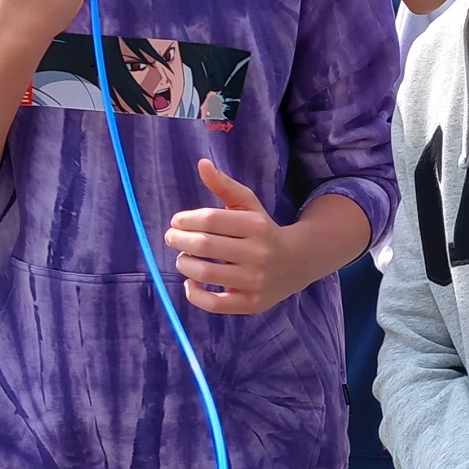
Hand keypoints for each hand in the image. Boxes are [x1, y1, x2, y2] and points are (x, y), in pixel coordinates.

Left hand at [167, 159, 299, 313]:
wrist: (297, 262)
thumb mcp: (248, 205)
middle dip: (179, 240)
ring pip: (205, 274)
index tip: (177, 222)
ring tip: (183, 260)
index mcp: (256, 225)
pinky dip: (195, 295)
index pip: (210, 219)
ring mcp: (255, 281)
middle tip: (171, 239)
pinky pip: (215, 304)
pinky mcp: (251, 303)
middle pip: (204, 245)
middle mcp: (258, 253)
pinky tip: (190, 283)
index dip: (186, 220)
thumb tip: (201, 163)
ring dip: (184, 265)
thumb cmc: (264, 230)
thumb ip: (224, 185)